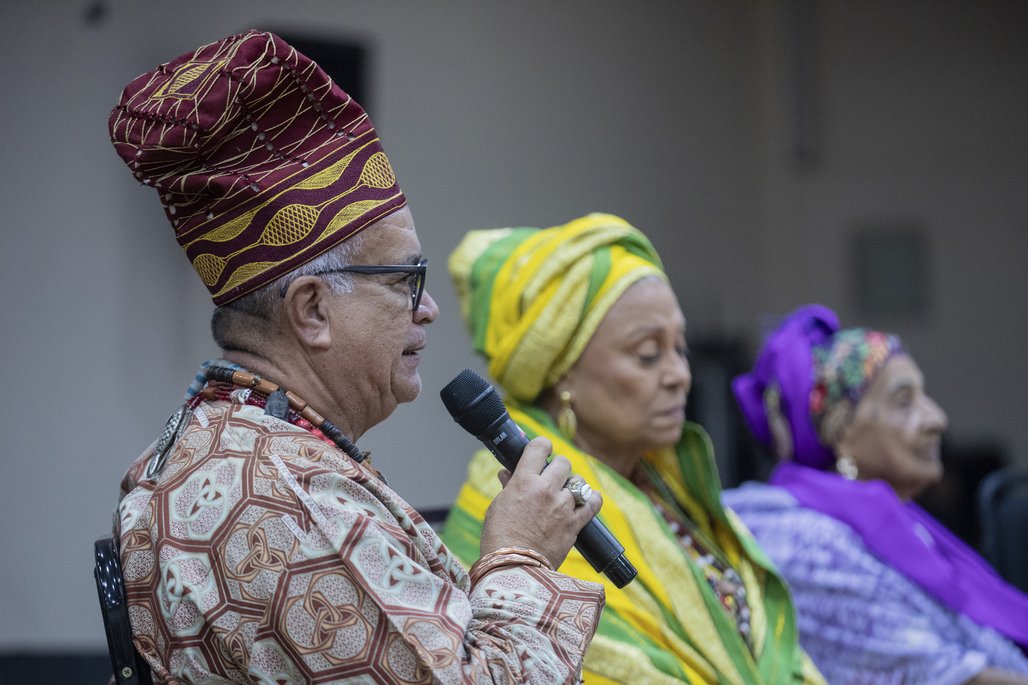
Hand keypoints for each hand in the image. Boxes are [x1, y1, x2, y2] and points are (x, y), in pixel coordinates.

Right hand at [479, 437, 602, 568]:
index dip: (541, 445)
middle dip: (558, 467)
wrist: (513, 567)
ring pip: (578, 482)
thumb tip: (507, 473)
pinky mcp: (574, 524)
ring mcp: (563, 506)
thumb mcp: (498, 506)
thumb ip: (509, 486)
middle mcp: (546, 489)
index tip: (542, 450)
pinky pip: (592, 503)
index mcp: (524, 481)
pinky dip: (592, 499)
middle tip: (552, 477)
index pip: (539, 447)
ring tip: (565, 494)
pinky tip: (588, 499)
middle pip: (563, 462)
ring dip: (573, 485)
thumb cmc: (499, 537)